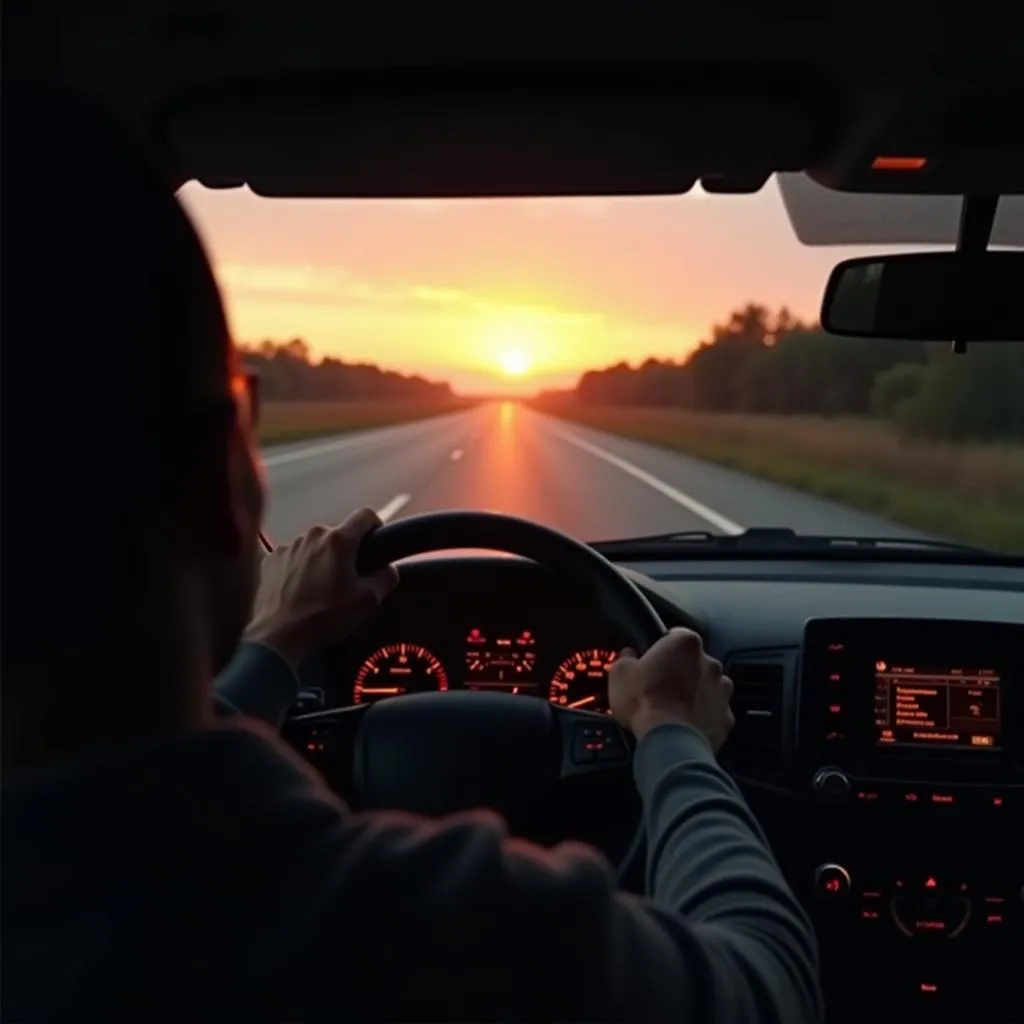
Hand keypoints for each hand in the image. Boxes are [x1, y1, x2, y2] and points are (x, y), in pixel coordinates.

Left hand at [243, 508, 398, 667]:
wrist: (279, 636)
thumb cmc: (324, 617)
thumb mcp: (369, 600)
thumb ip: (387, 577)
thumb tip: (388, 568)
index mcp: (339, 540)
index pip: (366, 515)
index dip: (376, 527)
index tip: (375, 545)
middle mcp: (313, 535)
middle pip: (338, 534)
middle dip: (345, 552)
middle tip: (347, 580)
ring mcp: (289, 546)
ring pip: (315, 545)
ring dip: (321, 560)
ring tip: (320, 590)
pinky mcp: (272, 559)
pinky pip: (294, 556)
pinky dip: (300, 569)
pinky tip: (300, 592)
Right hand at [608, 628, 733, 748]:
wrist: (669, 741)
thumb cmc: (645, 701)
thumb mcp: (620, 672)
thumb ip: (626, 657)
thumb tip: (629, 655)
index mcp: (686, 644)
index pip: (675, 635)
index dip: (661, 647)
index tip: (651, 660)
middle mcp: (710, 663)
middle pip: (694, 661)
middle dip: (680, 671)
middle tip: (660, 687)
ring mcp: (722, 691)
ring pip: (708, 686)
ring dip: (694, 693)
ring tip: (673, 708)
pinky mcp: (726, 717)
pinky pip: (714, 712)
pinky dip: (703, 716)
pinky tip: (686, 725)